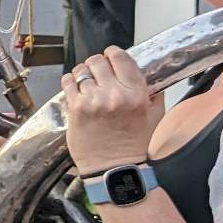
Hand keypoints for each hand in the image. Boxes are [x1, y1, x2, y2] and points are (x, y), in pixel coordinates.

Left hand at [62, 47, 159, 175]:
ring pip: (81, 70)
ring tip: (86, 83)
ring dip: (83, 74)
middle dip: (97, 65)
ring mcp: (93, 101)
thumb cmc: (134, 144)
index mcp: (136, 94)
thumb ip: (153, 92)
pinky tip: (76, 89)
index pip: (121, 57)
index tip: (110, 57)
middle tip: (98, 73)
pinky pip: (67, 83)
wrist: (114, 168)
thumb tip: (148, 72)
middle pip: (98, 61)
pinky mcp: (76, 109)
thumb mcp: (155, 116)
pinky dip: (70, 82)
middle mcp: (115, 94)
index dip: (113, 54)